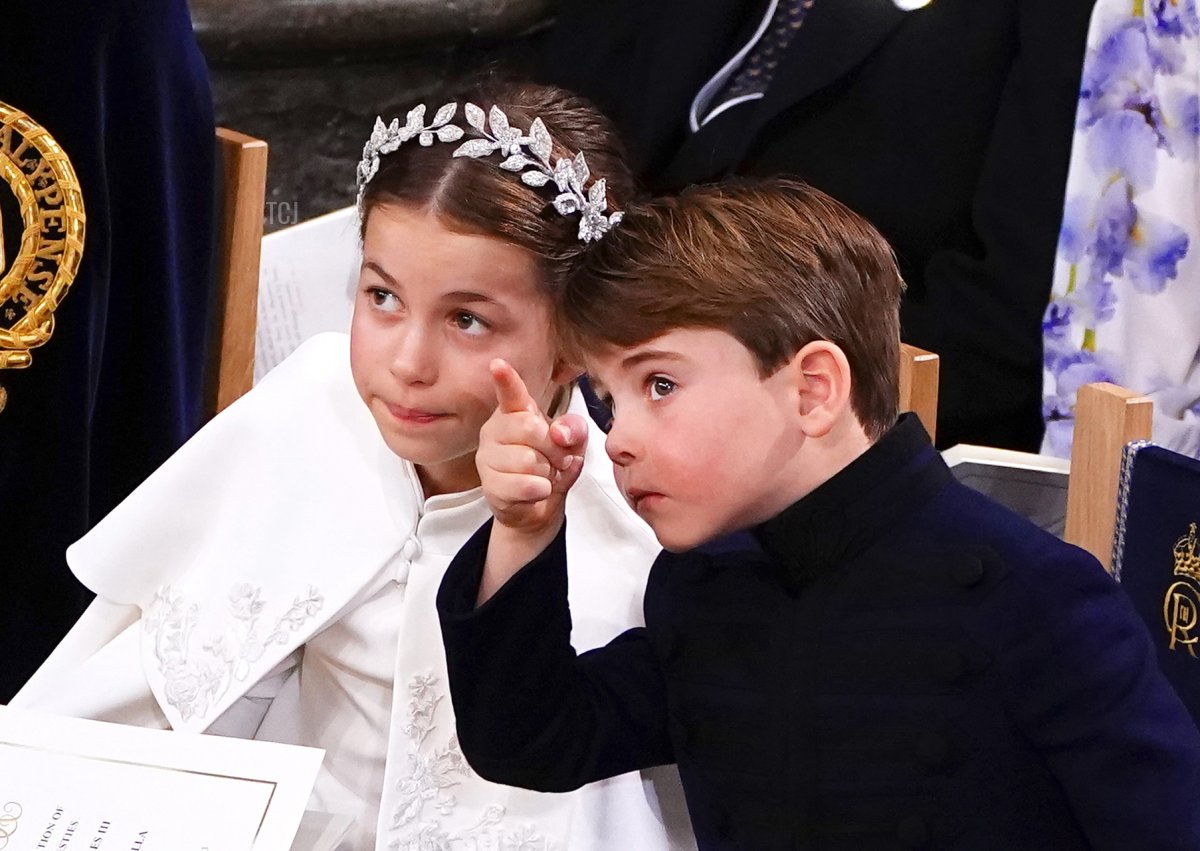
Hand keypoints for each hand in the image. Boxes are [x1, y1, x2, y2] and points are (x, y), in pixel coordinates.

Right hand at [477, 359, 587, 537]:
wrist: (538, 507)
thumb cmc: (551, 466)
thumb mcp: (572, 443)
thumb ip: (574, 429)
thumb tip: (560, 433)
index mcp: (515, 412)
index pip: (510, 393)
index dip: (506, 379)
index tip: (498, 364)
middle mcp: (495, 430)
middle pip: (530, 428)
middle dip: (554, 448)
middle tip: (558, 459)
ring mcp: (488, 458)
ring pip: (528, 460)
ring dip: (547, 473)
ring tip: (543, 475)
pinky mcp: (490, 486)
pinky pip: (524, 485)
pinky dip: (540, 490)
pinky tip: (537, 490)